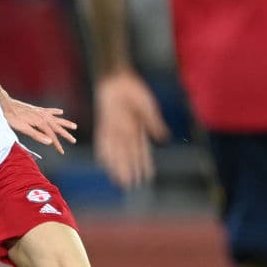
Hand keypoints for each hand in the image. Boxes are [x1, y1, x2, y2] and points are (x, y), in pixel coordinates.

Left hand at [0, 94, 76, 155]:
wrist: (5, 104)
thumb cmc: (12, 117)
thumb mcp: (23, 128)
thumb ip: (37, 135)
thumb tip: (50, 142)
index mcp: (40, 122)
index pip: (52, 136)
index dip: (57, 144)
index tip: (61, 152)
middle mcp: (43, 116)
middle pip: (57, 127)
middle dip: (65, 134)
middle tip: (73, 141)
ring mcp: (40, 112)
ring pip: (56, 119)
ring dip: (65, 123)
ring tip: (74, 126)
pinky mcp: (36, 109)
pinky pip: (49, 111)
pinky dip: (56, 112)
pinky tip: (61, 112)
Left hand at [94, 70, 168, 187]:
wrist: (117, 80)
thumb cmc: (135, 91)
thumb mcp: (148, 107)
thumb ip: (153, 124)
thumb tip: (164, 139)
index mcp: (139, 129)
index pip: (143, 150)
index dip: (145, 164)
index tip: (148, 177)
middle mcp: (126, 133)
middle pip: (128, 156)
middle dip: (129, 170)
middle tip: (130, 186)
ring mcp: (114, 130)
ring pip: (116, 153)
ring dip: (117, 166)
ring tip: (119, 181)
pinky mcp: (104, 125)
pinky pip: (102, 142)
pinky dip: (103, 152)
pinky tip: (103, 164)